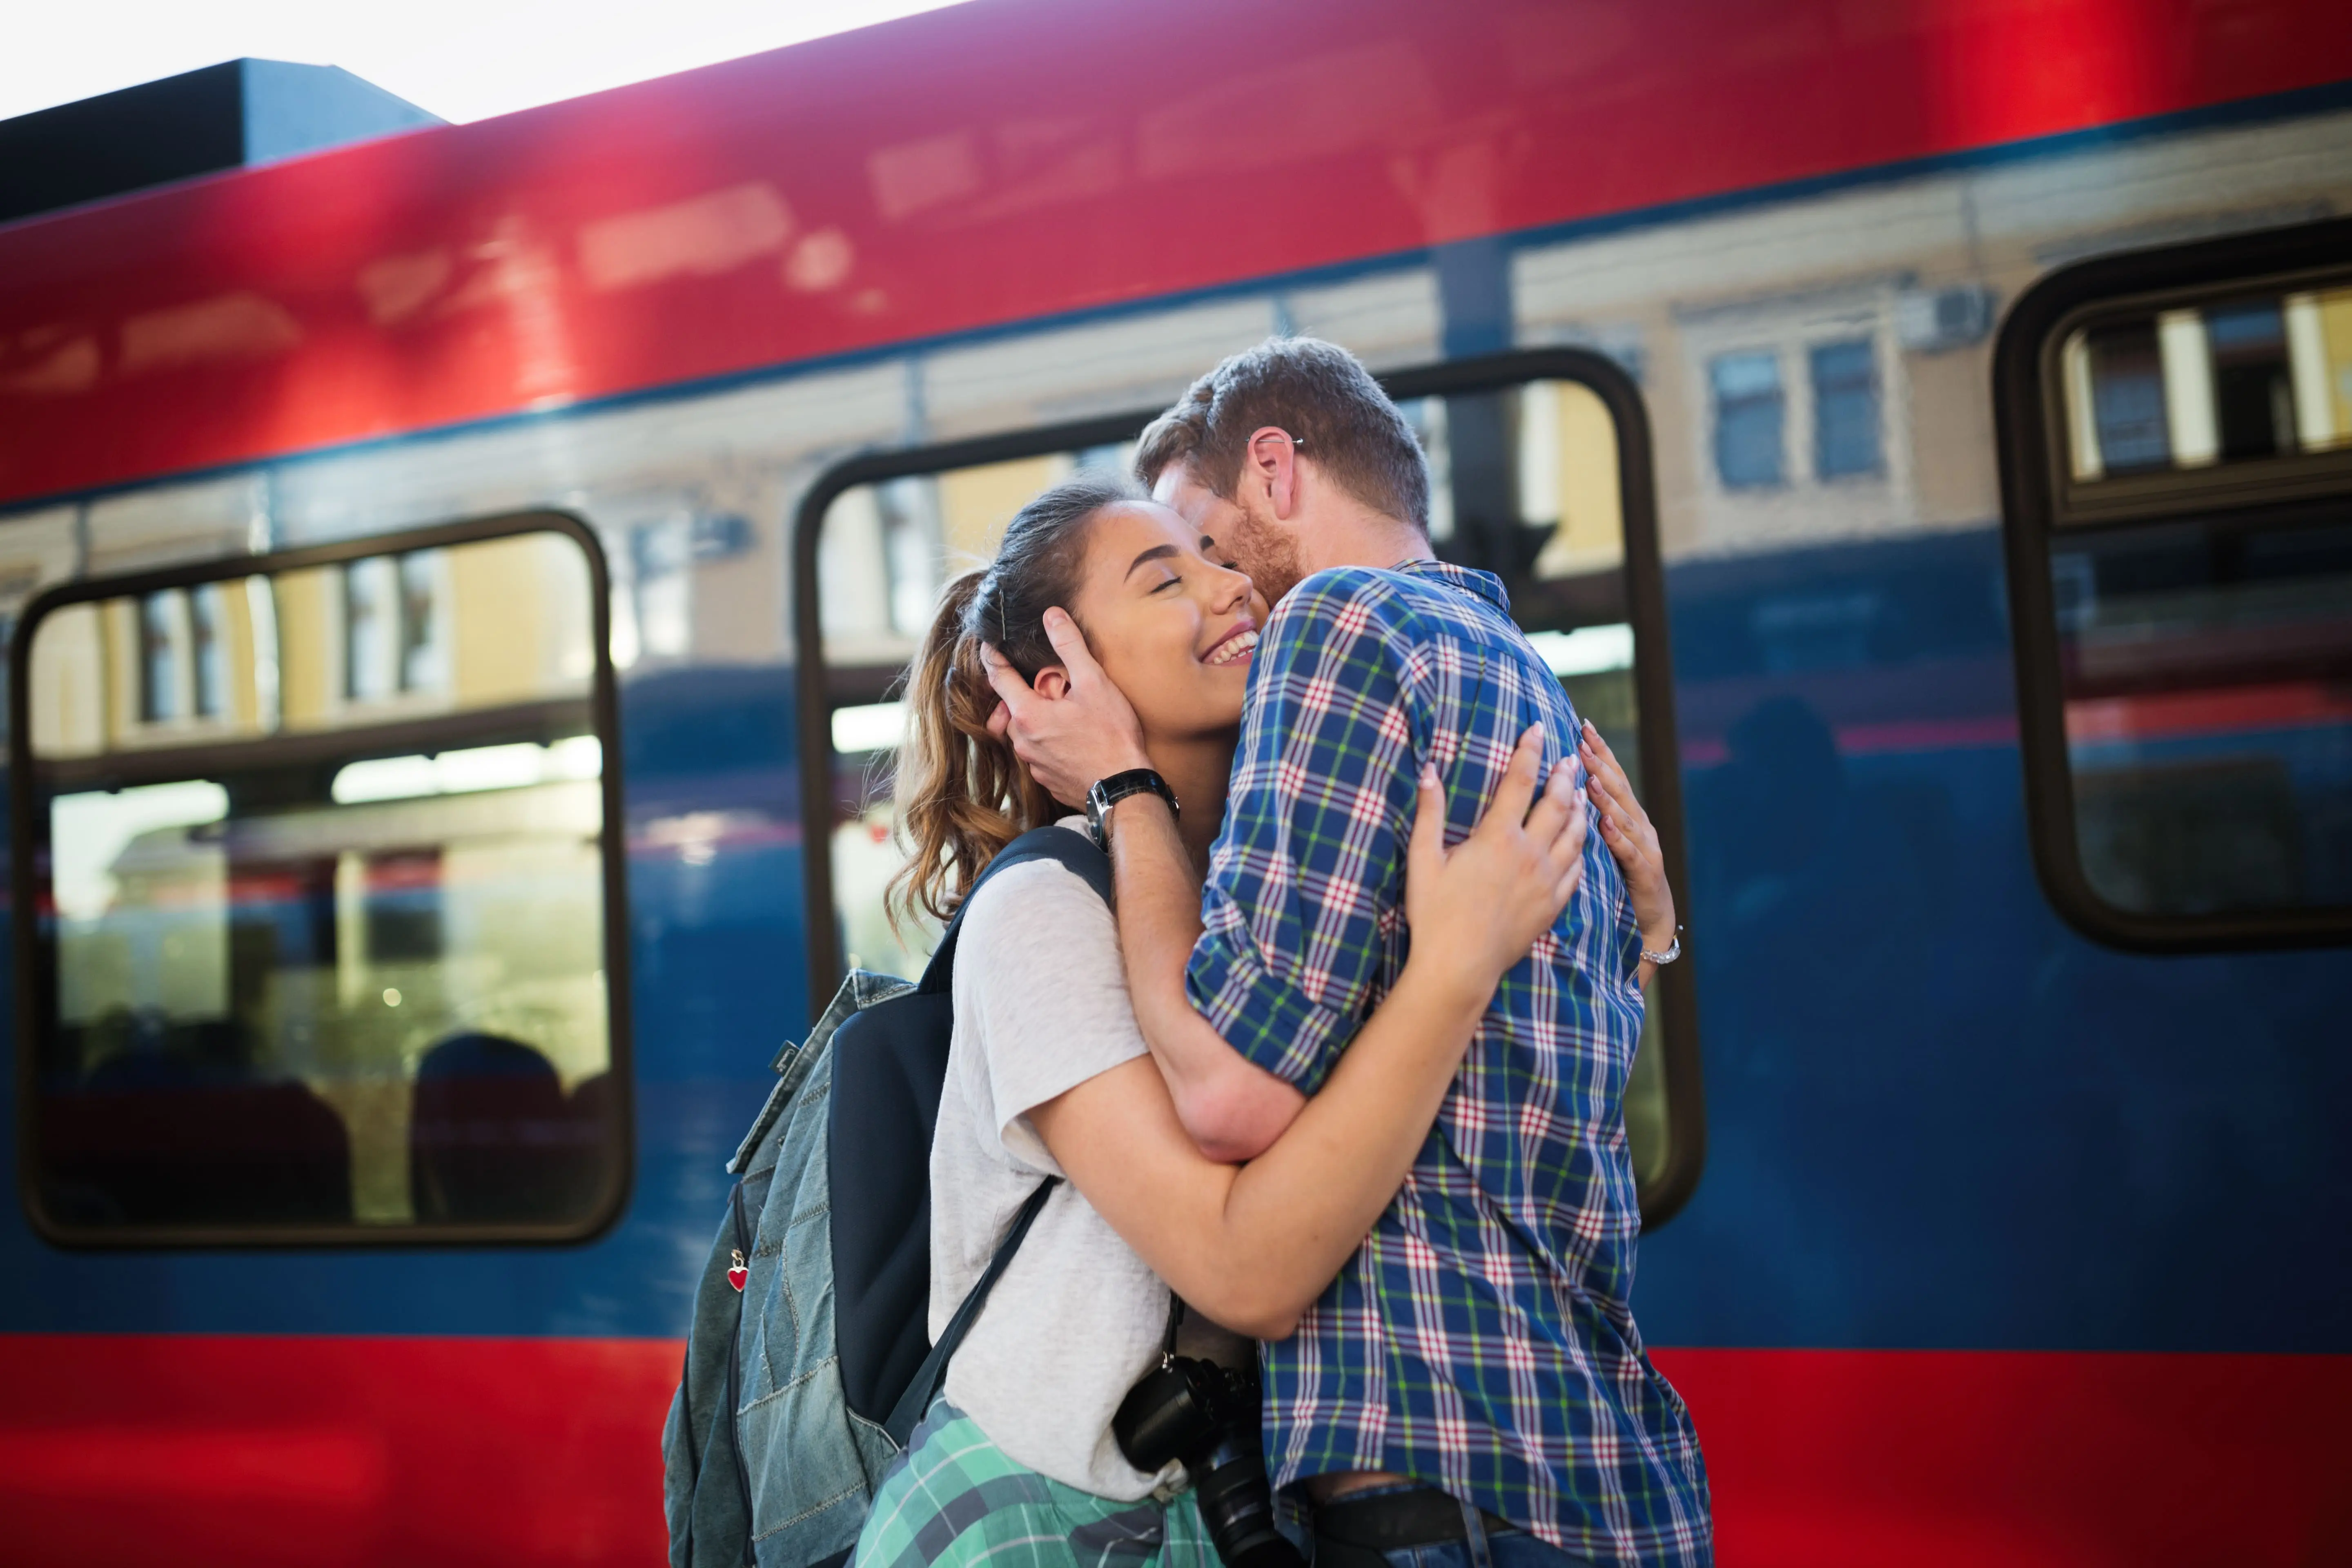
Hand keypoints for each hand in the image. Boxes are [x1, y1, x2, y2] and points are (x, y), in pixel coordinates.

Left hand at [980, 607, 1150, 805]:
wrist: (1123, 788)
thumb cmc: (1111, 736)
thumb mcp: (1093, 682)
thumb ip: (1069, 646)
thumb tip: (1052, 616)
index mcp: (1027, 714)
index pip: (997, 676)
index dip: (992, 656)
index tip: (989, 643)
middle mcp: (1023, 741)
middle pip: (1010, 707)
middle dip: (1022, 692)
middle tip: (1048, 684)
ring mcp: (1033, 765)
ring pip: (1024, 733)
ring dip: (1036, 719)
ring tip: (1063, 712)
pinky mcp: (1047, 781)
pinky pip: (1039, 754)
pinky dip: (1048, 742)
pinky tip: (1071, 738)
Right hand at [1403, 726, 1586, 1004]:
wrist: (1459, 967)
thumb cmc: (1434, 915)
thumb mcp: (1423, 860)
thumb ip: (1430, 813)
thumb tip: (1429, 772)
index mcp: (1497, 838)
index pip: (1519, 781)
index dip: (1529, 750)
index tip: (1538, 728)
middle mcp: (1529, 854)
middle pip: (1557, 803)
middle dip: (1565, 775)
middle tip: (1571, 758)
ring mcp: (1546, 881)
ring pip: (1575, 834)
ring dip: (1580, 809)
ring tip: (1583, 794)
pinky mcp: (1552, 905)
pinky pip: (1577, 870)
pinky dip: (1581, 850)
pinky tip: (1580, 843)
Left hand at [1578, 720, 1674, 950]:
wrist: (1649, 923)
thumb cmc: (1619, 881)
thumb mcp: (1602, 845)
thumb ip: (1586, 819)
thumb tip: (1558, 791)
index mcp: (1625, 817)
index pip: (1611, 777)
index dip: (1599, 751)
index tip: (1582, 726)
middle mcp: (1638, 826)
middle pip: (1618, 789)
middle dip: (1601, 763)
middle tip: (1583, 740)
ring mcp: (1645, 848)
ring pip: (1624, 817)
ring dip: (1608, 796)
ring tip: (1591, 776)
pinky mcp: (1645, 874)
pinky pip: (1629, 853)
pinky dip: (1618, 838)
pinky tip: (1604, 824)